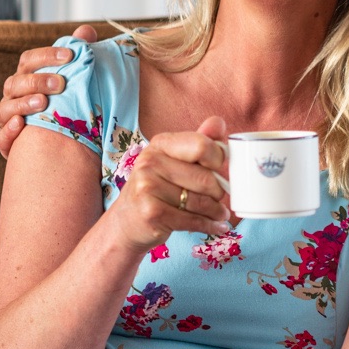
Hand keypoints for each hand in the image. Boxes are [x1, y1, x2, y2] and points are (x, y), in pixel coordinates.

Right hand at [0, 23, 94, 156]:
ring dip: (22, 104)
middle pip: (16, 82)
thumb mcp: (73, 82)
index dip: (47, 56)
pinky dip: (8, 131)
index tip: (70, 55)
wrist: (57, 145)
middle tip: (60, 83)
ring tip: (42, 103)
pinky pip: (1, 138)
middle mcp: (13, 96)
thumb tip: (87, 31)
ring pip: (4, 108)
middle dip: (37, 81)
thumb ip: (78, 56)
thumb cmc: (62, 106)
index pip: (29, 60)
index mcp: (26, 78)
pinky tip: (20, 124)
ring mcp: (7, 119)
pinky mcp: (7, 143)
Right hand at [102, 116, 233, 251]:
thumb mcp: (175, 161)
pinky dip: (210, 226)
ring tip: (219, 214)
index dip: (219, 160)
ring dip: (217, 212)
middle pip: (206, 178)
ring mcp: (148, 188)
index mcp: (160, 144)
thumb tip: (219, 122)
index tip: (220, 169)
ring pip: (202, 202)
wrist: (127, 221)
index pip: (202, 146)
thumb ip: (199, 142)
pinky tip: (215, 226)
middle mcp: (150, 162)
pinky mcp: (152, 213)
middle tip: (219, 198)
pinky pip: (193, 221)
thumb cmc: (158, 188)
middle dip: (219, 192)